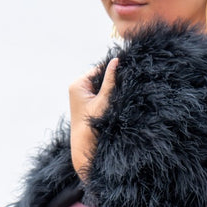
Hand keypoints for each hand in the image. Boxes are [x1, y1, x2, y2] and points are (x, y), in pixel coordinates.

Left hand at [69, 57, 119, 177]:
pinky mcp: (87, 103)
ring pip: (102, 86)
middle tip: (128, 83)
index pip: (100, 69)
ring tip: (123, 93)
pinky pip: (101, 94)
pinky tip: (117, 100)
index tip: (128, 71)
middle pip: (100, 77)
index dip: (114, 70)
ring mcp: (82, 96)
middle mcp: (78, 88)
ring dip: (112, 89)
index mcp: (78, 84)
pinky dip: (109, 96)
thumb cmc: (92, 125)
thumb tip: (117, 60)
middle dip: (113, 80)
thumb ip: (111, 80)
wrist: (85, 146)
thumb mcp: (104, 100)